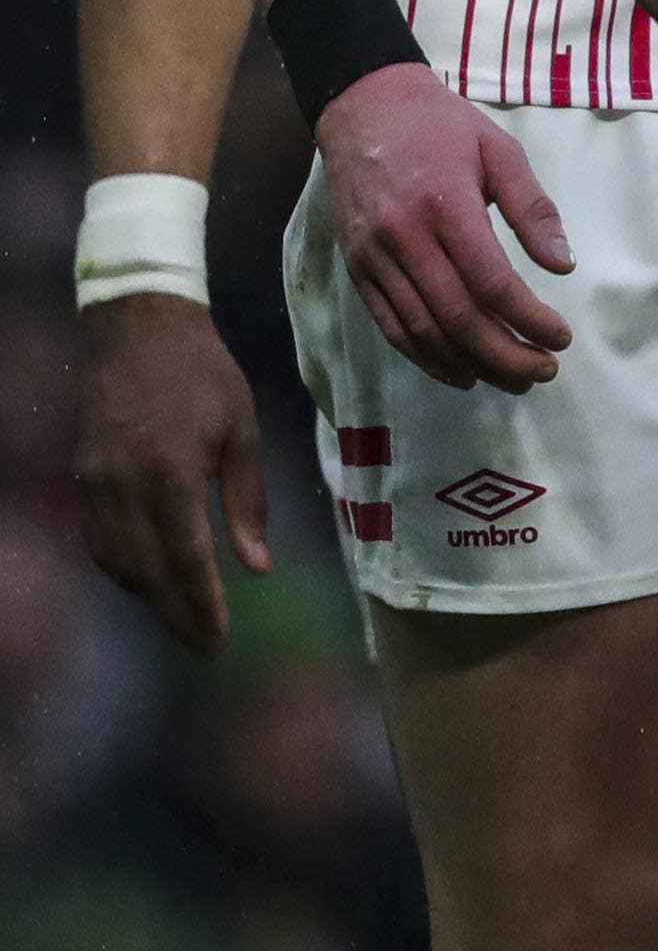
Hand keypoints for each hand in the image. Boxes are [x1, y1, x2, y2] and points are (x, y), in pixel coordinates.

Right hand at [74, 295, 270, 648]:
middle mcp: (124, 489)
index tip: (219, 640)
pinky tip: (147, 579)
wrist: (137, 331)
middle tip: (204, 645)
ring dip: (149, 596)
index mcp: (171, 475)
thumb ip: (248, 500)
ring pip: (118, 563)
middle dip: (176, 614)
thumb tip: (257, 566)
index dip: (202, 605)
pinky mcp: (81, 480)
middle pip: (148, 572)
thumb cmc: (204, 375)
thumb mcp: (242, 431)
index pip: (186, 560)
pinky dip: (123, 569)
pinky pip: (98, 541)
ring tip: (182, 618)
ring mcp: (95, 486)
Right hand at [319, 61, 576, 390]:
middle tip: (543, 373)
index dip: (528, 320)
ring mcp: (373, 258)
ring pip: (421, 330)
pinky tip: (458, 371)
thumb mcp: (501, 150)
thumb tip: (564, 264)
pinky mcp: (356, 269)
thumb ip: (532, 207)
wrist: (363, 107)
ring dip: (468, 365)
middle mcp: (404, 239)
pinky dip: (424, 356)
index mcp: (446, 206)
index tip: (560, 339)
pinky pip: (389, 325)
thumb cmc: (441, 125)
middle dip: (504, 355)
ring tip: (511, 380)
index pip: (491, 283)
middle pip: (456, 317)